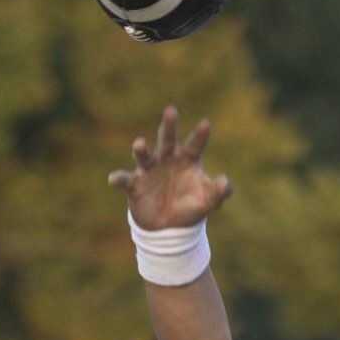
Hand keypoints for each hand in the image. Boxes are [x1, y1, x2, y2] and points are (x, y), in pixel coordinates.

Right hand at [109, 106, 232, 229]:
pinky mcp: (135, 185)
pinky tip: (113, 179)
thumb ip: (218, 192)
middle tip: (171, 110)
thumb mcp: (206, 202)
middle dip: (169, 126)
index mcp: (186, 161)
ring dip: (141, 149)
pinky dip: (119, 179)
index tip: (206, 124)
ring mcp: (149, 170)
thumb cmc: (189, 209)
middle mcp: (167, 160)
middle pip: (167, 140)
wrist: (168, 229)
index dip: (200, 136)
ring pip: (145, 156)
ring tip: (139, 144)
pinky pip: (125, 179)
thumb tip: (226, 183)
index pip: (194, 145)